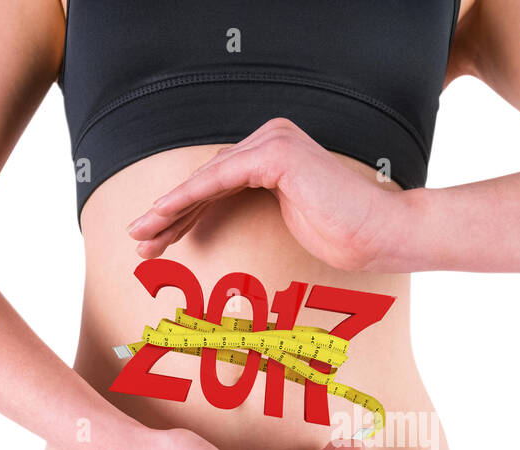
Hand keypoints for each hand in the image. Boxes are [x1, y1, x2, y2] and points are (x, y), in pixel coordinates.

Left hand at [126, 118, 406, 271]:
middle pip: (207, 181)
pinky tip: (164, 215)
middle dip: (170, 214)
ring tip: (143, 234)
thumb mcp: (289, 217)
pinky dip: (191, 197)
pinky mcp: (276, 153)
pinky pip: (222, 178)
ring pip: (208, 179)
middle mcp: (270, 138)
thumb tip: (221, 218)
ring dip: (170, 208)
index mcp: (273, 152)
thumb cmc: (344, 232)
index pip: (217, 184)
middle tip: (139, 241)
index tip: (156, 240)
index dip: (182, 213)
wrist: (380, 234)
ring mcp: (273, 141)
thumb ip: (257, 205)